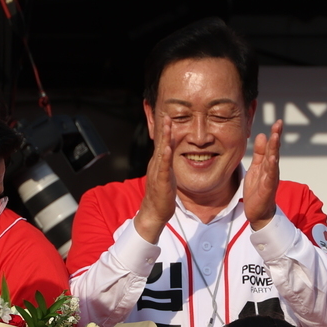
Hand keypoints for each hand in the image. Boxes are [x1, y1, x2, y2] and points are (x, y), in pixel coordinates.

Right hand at [134, 114, 177, 243]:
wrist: (154, 212)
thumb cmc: (161, 194)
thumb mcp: (167, 174)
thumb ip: (168, 162)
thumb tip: (172, 150)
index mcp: (158, 163)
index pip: (162, 143)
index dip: (165, 130)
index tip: (168, 116)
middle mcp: (156, 165)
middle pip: (160, 143)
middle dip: (164, 128)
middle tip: (167, 113)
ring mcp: (157, 172)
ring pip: (161, 152)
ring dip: (165, 138)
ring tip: (168, 125)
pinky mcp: (161, 181)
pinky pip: (163, 167)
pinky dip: (165, 157)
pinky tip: (168, 148)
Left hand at [244, 119, 283, 230]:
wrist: (258, 211)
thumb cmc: (257, 189)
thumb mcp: (256, 168)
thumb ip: (259, 153)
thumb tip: (262, 135)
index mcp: (268, 164)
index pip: (272, 147)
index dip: (275, 134)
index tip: (278, 122)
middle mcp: (272, 169)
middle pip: (275, 151)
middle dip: (276, 137)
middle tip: (279, 124)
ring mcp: (271, 178)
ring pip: (273, 161)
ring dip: (275, 149)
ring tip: (275, 137)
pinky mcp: (267, 188)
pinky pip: (270, 176)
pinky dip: (272, 167)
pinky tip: (272, 158)